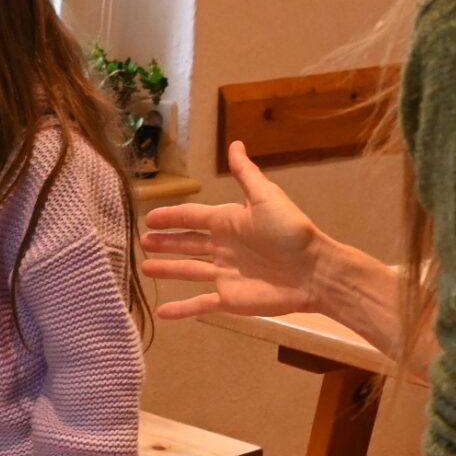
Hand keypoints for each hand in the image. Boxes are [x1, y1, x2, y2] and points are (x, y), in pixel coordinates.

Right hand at [141, 142, 329, 318]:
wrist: (313, 272)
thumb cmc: (289, 232)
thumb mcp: (265, 197)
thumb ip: (246, 174)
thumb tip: (235, 143)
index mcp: (228, 222)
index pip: (192, 217)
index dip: (170, 217)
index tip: (148, 217)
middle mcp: (223, 248)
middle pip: (187, 244)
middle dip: (165, 243)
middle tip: (142, 241)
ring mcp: (224, 274)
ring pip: (188, 271)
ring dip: (168, 270)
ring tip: (145, 269)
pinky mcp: (229, 299)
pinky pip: (200, 304)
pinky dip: (182, 308)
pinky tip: (163, 312)